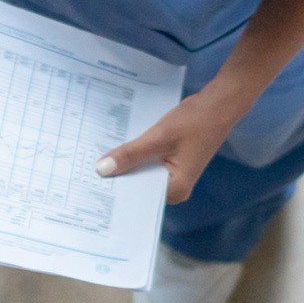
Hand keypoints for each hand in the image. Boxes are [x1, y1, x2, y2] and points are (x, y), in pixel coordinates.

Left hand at [98, 83, 255, 204]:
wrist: (219, 105)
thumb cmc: (195, 121)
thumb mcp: (158, 136)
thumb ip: (130, 154)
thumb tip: (101, 169)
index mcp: (175, 189)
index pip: (137, 197)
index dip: (115, 191)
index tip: (89, 188)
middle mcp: (174, 189)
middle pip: (138, 189)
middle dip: (116, 180)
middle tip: (84, 176)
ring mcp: (172, 177)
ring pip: (140, 176)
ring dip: (123, 168)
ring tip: (94, 165)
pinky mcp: (170, 165)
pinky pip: (146, 166)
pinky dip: (133, 160)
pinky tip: (114, 154)